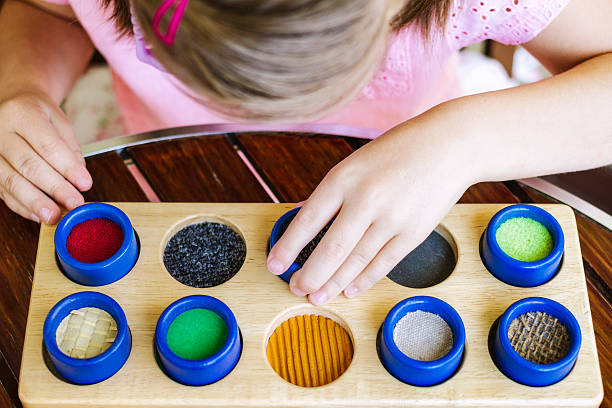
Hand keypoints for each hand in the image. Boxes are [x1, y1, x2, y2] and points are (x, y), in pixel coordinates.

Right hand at [0, 90, 90, 222]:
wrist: (10, 103)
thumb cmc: (37, 113)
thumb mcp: (60, 121)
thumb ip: (70, 148)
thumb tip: (79, 177)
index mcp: (21, 113)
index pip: (47, 145)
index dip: (67, 167)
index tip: (85, 184)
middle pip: (28, 165)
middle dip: (54, 188)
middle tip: (74, 203)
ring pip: (11, 180)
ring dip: (35, 202)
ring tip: (55, 215)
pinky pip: (2, 190)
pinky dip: (21, 205)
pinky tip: (37, 214)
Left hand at [267, 108, 475, 304]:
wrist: (449, 144)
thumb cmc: (398, 151)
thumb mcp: (356, 162)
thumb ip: (333, 193)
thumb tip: (305, 219)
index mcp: (344, 178)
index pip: (307, 220)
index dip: (288, 247)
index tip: (275, 265)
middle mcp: (366, 199)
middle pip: (330, 249)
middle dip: (309, 275)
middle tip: (296, 288)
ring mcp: (392, 218)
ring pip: (355, 262)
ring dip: (333, 284)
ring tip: (317, 296)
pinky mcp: (415, 232)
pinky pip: (383, 263)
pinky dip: (364, 280)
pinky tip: (349, 290)